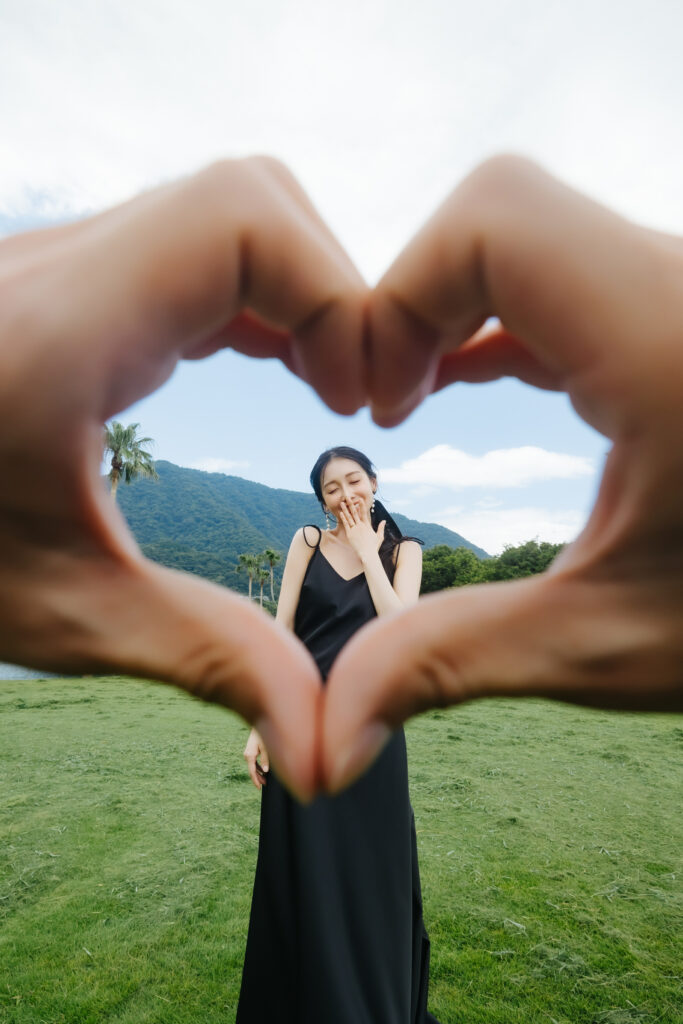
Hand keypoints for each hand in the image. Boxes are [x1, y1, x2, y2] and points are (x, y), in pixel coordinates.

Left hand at [0, 156, 368, 801]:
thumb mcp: (65, 614)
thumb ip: (211, 661)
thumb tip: (323, 751)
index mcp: (61, 333)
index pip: (240, 220)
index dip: (336, 294)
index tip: (355, 405)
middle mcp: (60, 270)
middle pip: (253, 200)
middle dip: (335, 292)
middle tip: (354, 401)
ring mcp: (64, 264)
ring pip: (230, 213)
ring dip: (302, 292)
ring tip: (328, 388)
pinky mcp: (74, 281)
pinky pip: (197, 246)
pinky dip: (263, 295)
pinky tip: (277, 365)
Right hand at [244, 728, 269, 789]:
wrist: (258, 724)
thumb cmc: (262, 735)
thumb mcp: (265, 747)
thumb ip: (265, 759)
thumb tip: (265, 771)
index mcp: (249, 756)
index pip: (252, 772)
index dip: (256, 780)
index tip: (259, 788)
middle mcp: (247, 755)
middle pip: (251, 770)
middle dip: (258, 778)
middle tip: (264, 785)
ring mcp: (248, 753)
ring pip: (252, 766)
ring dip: (258, 773)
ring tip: (265, 780)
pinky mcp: (250, 751)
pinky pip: (253, 762)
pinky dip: (258, 767)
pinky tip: (263, 770)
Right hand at [322, 155, 682, 791]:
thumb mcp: (612, 645)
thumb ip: (454, 666)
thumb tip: (328, 739)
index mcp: (666, 344)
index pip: (494, 224)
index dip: (400, 296)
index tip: (384, 405)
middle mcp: (682, 290)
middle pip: (504, 210)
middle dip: (418, 295)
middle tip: (398, 401)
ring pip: (539, 232)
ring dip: (459, 304)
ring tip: (424, 398)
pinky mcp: (679, 314)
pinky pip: (575, 269)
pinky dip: (508, 313)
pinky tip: (482, 379)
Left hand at [337, 499, 385, 564]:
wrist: (368, 554)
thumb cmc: (374, 546)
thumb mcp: (379, 536)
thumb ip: (381, 528)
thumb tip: (384, 521)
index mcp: (367, 525)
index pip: (364, 513)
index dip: (362, 506)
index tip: (359, 499)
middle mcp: (360, 526)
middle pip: (355, 513)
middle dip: (351, 504)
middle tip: (348, 497)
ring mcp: (355, 529)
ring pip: (349, 517)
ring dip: (345, 509)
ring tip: (342, 503)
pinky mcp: (350, 534)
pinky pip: (346, 524)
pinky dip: (344, 518)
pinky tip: (341, 513)